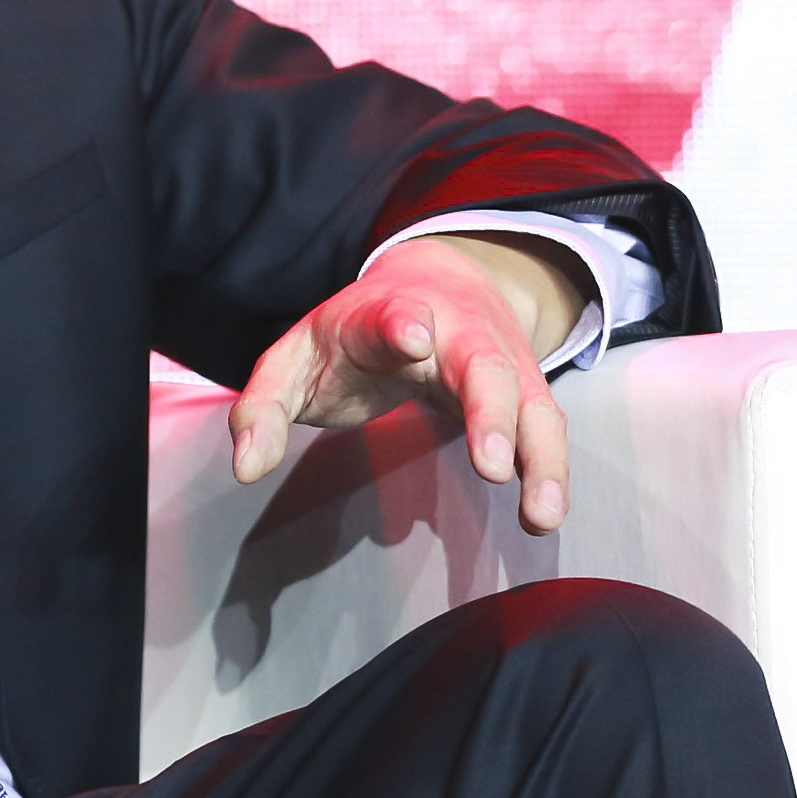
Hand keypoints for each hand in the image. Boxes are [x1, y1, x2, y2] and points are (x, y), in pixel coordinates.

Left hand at [224, 233, 591, 534]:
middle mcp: (454, 331)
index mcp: (386, 314)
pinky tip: (545, 514)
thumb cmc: (354, 334)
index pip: (395, 313)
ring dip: (537, 454)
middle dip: (488, 408)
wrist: (435, 283)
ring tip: (539, 513)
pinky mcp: (522, 390)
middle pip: (480, 361)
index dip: (403, 324)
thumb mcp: (295, 359)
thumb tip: (245, 467)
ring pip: (527, 399)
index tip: (412, 339)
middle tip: (488, 461)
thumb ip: (262, 408)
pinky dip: (551, 469)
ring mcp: (496, 359)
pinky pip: (545, 427)